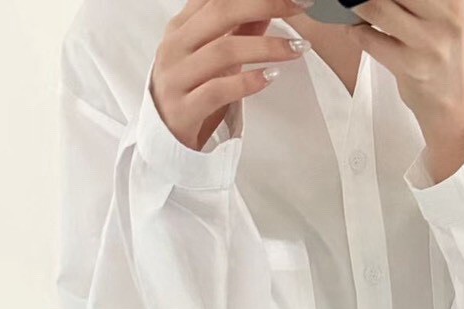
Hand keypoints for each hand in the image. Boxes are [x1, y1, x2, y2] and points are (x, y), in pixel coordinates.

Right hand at [152, 0, 315, 152]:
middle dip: (264, 4)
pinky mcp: (183, 109)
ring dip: (266, 47)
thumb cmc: (194, 93)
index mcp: (181, 27)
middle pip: (220, 12)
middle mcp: (175, 46)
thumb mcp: (217, 59)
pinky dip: (247, 82)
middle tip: (298, 7)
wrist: (165, 140)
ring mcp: (176, 77)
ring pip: (223, 51)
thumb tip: (269, 8)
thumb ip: (239, 32)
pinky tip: (271, 77)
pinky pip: (218, 90)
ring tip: (298, 49)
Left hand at [350, 0, 463, 127]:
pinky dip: (355, 31)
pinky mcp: (412, 66)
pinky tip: (358, 29)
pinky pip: (368, 38)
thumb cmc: (444, 50)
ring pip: (376, 6)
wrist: (458, 101)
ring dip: (355, 4)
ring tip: (351, 4)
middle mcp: (447, 13)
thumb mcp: (444, 11)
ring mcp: (430, 41)